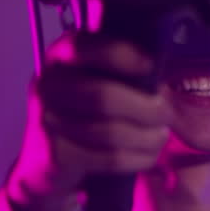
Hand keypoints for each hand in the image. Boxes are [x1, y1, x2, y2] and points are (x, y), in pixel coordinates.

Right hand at [10, 32, 171, 208]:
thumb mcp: (94, 84)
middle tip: (166, 114)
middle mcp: (47, 85)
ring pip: (109, 131)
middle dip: (144, 107)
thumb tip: (162, 73)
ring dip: (146, 136)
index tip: (151, 65)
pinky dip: (137, 158)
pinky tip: (148, 156)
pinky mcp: (55, 155)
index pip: (83, 46)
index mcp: (59, 58)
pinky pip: (108, 158)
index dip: (120, 55)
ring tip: (161, 136)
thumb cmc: (81, 115)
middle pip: (102, 95)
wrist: (44, 164)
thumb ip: (120, 73)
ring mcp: (46, 121)